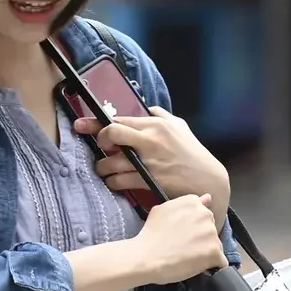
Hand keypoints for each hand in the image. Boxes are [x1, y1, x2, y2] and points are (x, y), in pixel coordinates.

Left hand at [74, 106, 229, 227]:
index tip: (81, 125)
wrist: (209, 180)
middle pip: (112, 134)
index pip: (119, 119)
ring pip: (112, 162)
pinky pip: (120, 181)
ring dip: (102, 166)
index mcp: (155, 125)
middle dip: (99, 140)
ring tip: (104, 168)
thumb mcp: (180, 127)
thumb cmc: (193, 153)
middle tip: (99, 147)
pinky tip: (114, 182)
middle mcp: (150, 141)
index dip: (96, 122)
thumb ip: (161, 115)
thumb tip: (146, 108)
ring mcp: (148, 161)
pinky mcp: (149, 180)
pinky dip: (113, 182)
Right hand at [130, 193, 227, 286]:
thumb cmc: (150, 235)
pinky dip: (212, 265)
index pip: (203, 212)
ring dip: (206, 251)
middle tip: (184, 245)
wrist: (146, 256)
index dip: (194, 225)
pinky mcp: (214, 252)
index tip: (185, 232)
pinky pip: (220, 261)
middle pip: (211, 228)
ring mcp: (211, 233)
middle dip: (202, 237)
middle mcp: (204, 215)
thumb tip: (207, 197)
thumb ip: (185, 203)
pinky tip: (198, 267)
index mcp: (192, 203)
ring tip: (188, 257)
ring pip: (216, 245)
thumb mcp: (162, 210)